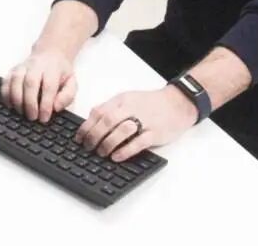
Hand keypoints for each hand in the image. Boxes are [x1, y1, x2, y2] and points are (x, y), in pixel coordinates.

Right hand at [1, 48, 77, 122]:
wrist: (50, 54)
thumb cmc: (60, 72)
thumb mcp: (71, 82)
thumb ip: (67, 96)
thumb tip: (56, 108)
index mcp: (52, 69)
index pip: (49, 86)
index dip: (46, 104)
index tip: (44, 118)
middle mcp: (36, 66)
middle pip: (30, 82)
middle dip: (30, 103)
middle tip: (32, 117)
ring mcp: (23, 67)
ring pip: (16, 80)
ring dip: (17, 99)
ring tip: (21, 112)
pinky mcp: (13, 70)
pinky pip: (6, 81)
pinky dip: (6, 94)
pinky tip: (10, 105)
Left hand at [75, 86, 197, 161]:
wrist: (178, 103)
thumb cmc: (151, 104)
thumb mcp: (128, 99)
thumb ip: (111, 108)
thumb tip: (91, 119)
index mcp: (122, 100)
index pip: (99, 112)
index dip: (86, 126)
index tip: (79, 138)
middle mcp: (131, 108)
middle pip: (107, 121)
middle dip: (94, 136)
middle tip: (88, 148)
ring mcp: (144, 120)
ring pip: (121, 130)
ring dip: (107, 143)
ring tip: (101, 153)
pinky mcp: (155, 132)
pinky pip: (138, 142)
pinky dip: (125, 150)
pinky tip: (117, 157)